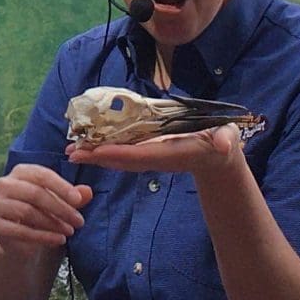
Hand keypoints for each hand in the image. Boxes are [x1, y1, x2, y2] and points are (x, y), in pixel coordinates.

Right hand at [0, 164, 92, 255]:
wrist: (19, 238)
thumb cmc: (40, 212)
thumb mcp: (59, 202)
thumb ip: (72, 197)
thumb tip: (88, 192)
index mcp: (21, 171)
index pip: (41, 174)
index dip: (61, 187)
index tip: (79, 200)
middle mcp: (4, 184)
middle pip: (34, 193)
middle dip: (60, 208)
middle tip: (79, 221)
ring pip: (27, 212)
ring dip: (53, 223)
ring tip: (70, 231)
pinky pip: (20, 231)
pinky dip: (42, 237)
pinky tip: (59, 240)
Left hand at [70, 125, 245, 178]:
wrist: (219, 158)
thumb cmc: (222, 144)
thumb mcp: (227, 140)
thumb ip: (226, 141)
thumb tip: (225, 144)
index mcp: (171, 153)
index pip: (140, 155)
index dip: (117, 154)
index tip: (95, 153)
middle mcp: (157, 157)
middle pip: (122, 159)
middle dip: (98, 157)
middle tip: (72, 154)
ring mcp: (151, 156)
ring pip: (120, 157)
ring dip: (97, 154)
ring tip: (73, 150)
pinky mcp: (149, 151)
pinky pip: (124, 151)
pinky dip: (105, 148)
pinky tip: (90, 144)